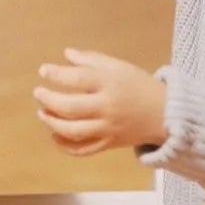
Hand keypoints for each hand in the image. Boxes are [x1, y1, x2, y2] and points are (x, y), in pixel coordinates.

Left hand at [32, 49, 168, 155]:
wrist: (165, 114)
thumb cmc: (140, 86)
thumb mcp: (119, 66)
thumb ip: (92, 59)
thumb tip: (66, 54)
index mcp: (110, 84)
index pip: (76, 78)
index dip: (56, 74)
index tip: (43, 70)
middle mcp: (107, 107)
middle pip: (70, 108)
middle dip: (48, 100)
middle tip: (38, 93)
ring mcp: (108, 128)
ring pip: (73, 131)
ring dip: (52, 122)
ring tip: (43, 113)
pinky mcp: (109, 144)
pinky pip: (83, 150)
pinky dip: (65, 147)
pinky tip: (55, 136)